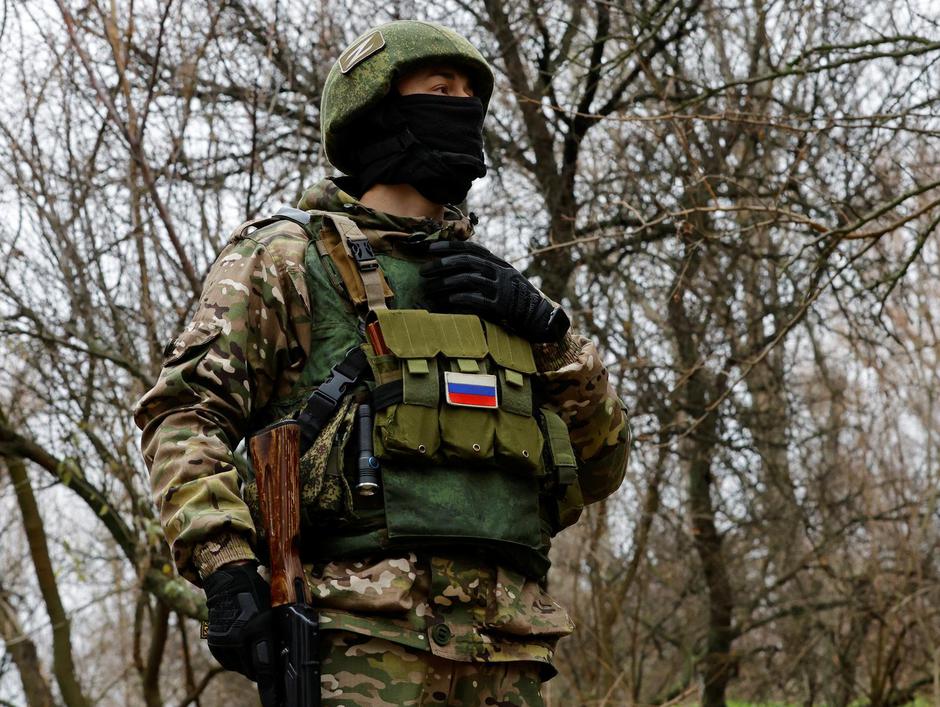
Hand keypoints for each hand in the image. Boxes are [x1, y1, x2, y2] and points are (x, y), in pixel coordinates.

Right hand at [203, 561, 275, 692]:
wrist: (228, 581)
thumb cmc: (257, 592)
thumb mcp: (272, 610)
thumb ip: (276, 632)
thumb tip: (285, 655)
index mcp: (258, 628)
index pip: (265, 665)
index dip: (271, 683)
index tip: (276, 698)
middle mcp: (239, 637)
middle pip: (252, 669)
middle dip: (261, 672)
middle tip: (268, 672)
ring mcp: (225, 641)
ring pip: (240, 667)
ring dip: (248, 665)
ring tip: (254, 653)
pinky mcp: (215, 643)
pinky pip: (228, 662)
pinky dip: (236, 660)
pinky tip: (242, 650)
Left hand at [419, 241, 569, 342]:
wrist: (538, 316)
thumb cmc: (514, 298)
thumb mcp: (501, 278)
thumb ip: (483, 270)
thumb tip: (455, 264)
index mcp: (497, 262)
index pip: (470, 248)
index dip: (448, 246)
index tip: (428, 247)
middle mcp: (499, 270)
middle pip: (466, 261)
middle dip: (442, 264)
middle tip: (423, 271)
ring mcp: (501, 287)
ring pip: (469, 278)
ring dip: (445, 283)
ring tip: (429, 289)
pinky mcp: (502, 305)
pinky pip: (478, 299)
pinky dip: (461, 298)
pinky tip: (448, 301)